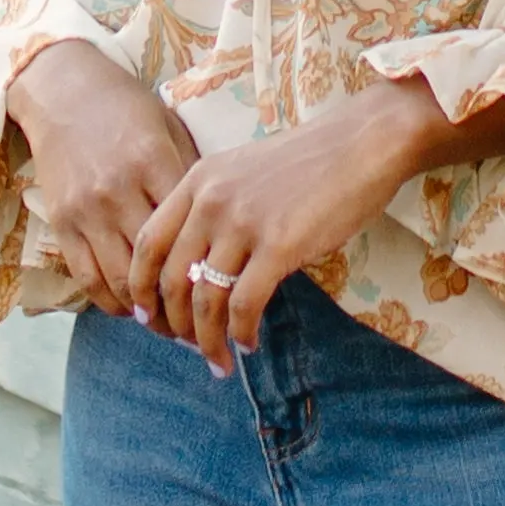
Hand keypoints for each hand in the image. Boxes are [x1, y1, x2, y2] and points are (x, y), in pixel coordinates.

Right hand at [11, 40, 199, 313]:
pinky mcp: (61, 222)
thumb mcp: (169, 130)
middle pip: (158, 266)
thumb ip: (191, 178)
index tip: (231, 295)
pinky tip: (130, 309)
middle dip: (183, 307)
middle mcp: (120, 190)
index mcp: (155, 162)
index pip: (191, 233)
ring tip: (169, 328)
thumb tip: (221, 232)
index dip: (212, 272)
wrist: (63, 90)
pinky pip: (87, 277)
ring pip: (121, 281)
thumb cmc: (127, 108)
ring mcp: (87, 209)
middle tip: (204, 332)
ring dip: (147, 312)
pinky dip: (110, 301)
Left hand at [130, 79, 504, 373]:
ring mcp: (243, 222)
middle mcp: (210, 201)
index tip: (148, 317)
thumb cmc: (310, 162)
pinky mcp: (279, 245)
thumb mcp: (244, 173)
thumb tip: (201, 268)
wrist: (363, 142)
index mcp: (197, 181)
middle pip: (170, 278)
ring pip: (205, 298)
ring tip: (217, 362)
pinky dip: (241, 332)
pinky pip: (245, 304)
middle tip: (185, 348)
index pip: (147, 243)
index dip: (141, 287)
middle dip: (172, 324)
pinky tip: (248, 344)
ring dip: (207, 340)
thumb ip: (215, 210)